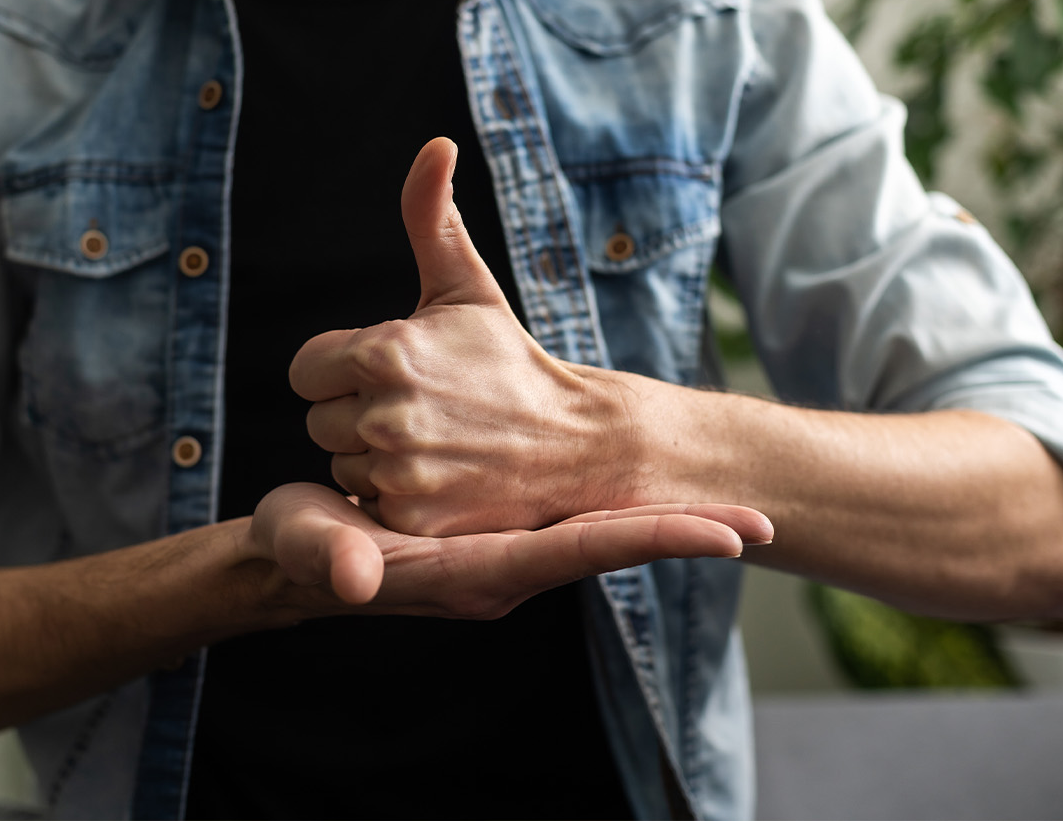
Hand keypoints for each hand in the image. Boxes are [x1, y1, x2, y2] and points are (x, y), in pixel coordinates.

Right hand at [245, 482, 772, 616]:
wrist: (298, 556)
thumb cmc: (301, 551)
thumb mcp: (309, 546)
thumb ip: (332, 559)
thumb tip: (359, 577)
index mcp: (476, 570)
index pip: (580, 553)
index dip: (650, 539)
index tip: (725, 535)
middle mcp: (504, 566)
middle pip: (609, 544)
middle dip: (682, 533)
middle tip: (764, 519)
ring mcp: (506, 548)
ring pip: (599, 530)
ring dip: (660, 517)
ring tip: (734, 504)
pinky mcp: (499, 525)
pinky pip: (574, 516)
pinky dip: (620, 506)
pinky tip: (648, 485)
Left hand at [290, 137, 631, 535]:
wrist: (576, 443)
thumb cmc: (509, 360)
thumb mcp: (466, 287)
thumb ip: (432, 216)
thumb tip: (436, 144)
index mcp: (386, 350)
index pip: (305, 370)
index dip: (339, 371)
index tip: (387, 373)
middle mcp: (387, 414)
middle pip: (319, 421)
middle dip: (356, 413)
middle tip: (421, 409)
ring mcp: (401, 472)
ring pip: (341, 464)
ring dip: (374, 458)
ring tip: (434, 443)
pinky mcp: (413, 520)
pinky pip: (366, 506)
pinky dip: (394, 499)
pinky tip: (439, 480)